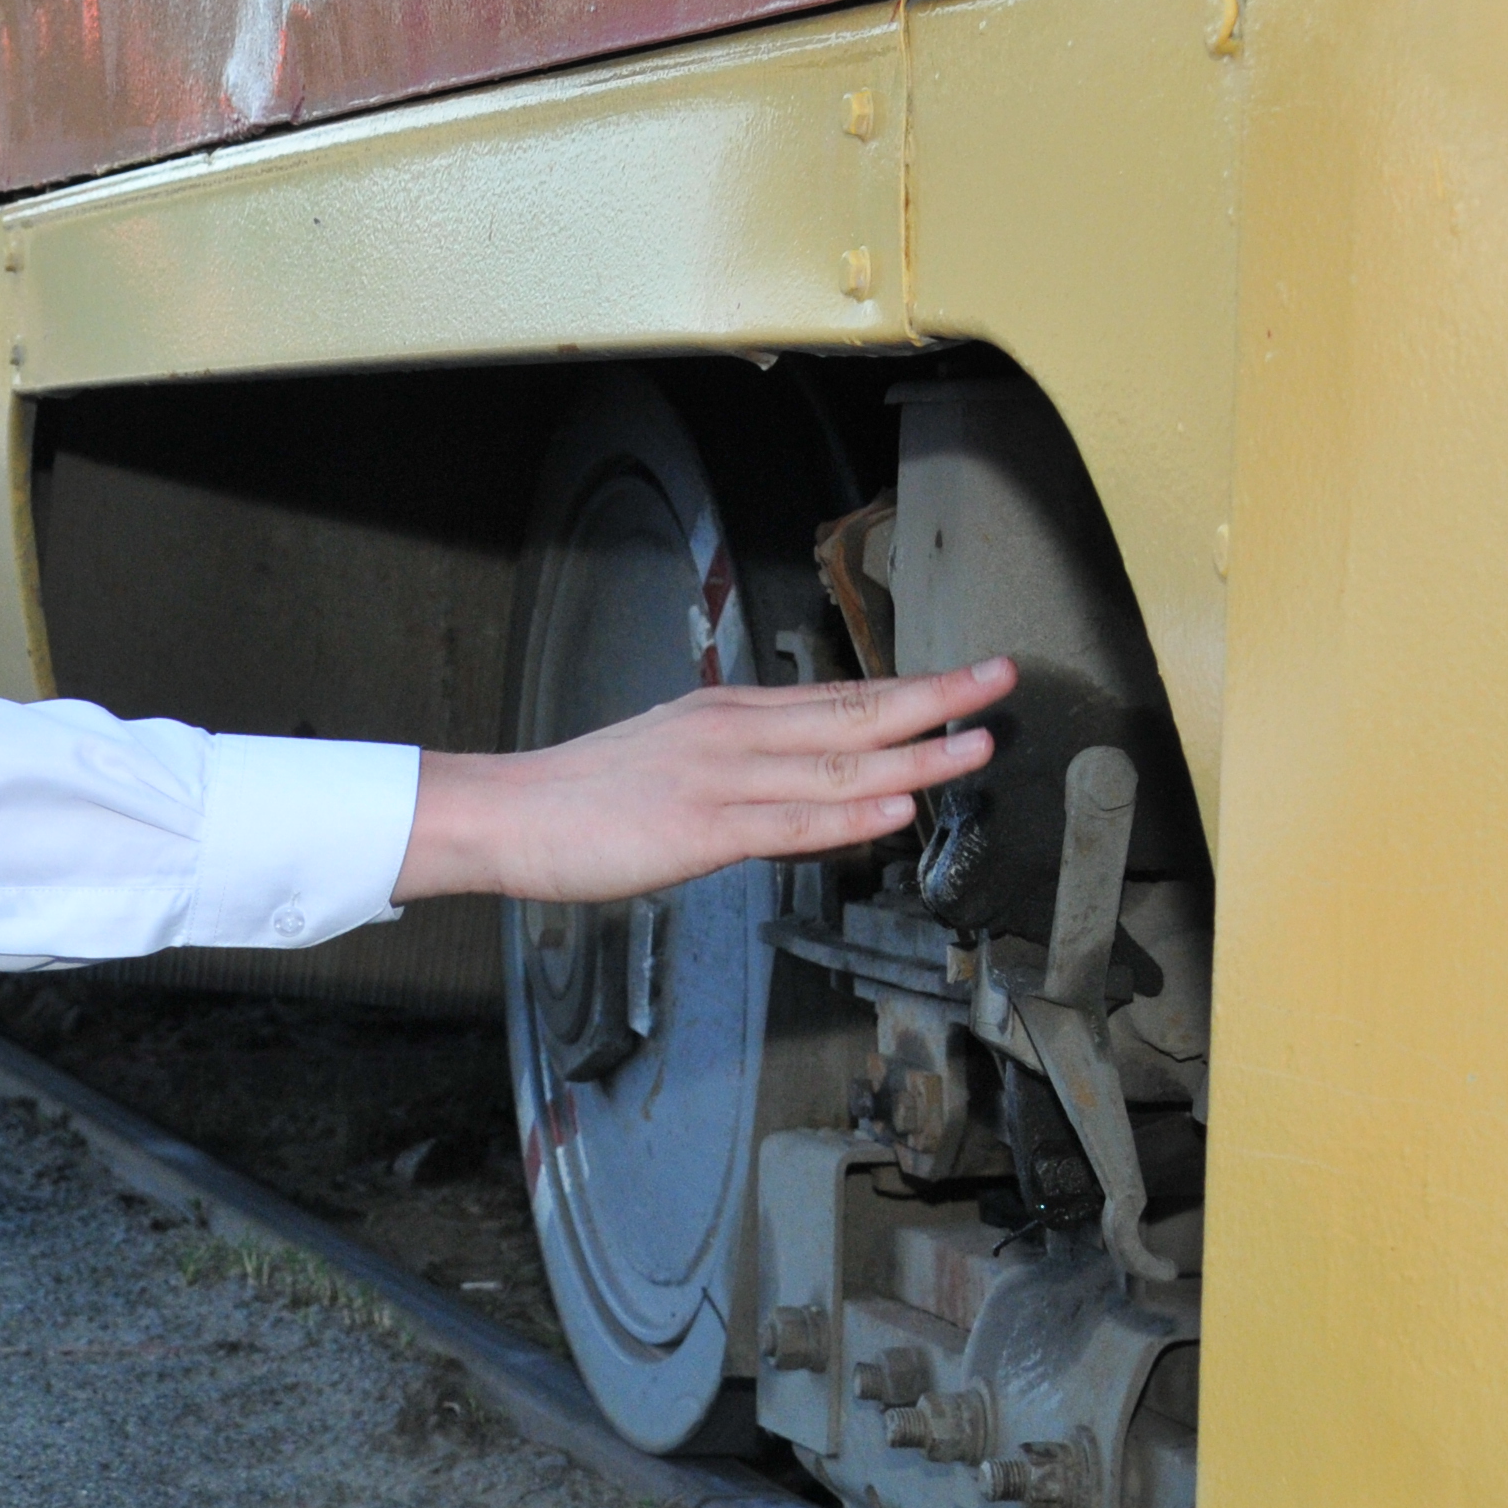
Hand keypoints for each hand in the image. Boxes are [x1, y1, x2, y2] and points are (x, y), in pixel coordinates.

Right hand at [394, 658, 1013, 906]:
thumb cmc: (579, 793)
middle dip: (936, 699)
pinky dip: (852, 818)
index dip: (909, 688)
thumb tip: (799, 777)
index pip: (837, 697)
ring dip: (915, 757)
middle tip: (1003, 683)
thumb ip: (737, 764)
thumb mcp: (668, 756)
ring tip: (975, 747)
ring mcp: (720, 780)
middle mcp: (733, 733)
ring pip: (837, 767)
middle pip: (853, 714)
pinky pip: (792, 824)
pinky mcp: (701, 829)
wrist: (505, 812)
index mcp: (726, 714)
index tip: (966, 679)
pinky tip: (898, 812)